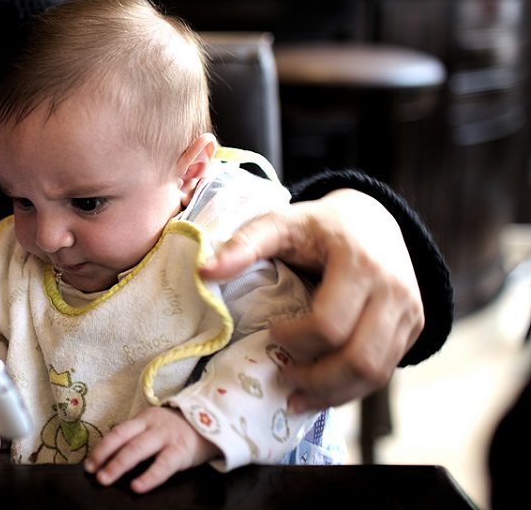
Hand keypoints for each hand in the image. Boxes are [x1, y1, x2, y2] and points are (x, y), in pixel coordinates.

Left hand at [84, 407, 217, 493]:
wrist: (214, 423)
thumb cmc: (178, 430)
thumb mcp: (155, 426)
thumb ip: (137, 437)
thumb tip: (111, 458)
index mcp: (143, 419)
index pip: (117, 432)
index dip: (101, 448)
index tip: (88, 464)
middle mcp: (152, 425)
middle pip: (123, 439)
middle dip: (105, 456)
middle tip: (92, 473)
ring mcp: (166, 436)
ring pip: (138, 449)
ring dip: (118, 465)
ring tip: (105, 479)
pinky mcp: (181, 451)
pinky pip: (162, 465)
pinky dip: (148, 477)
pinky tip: (137, 487)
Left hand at [200, 189, 424, 410]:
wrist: (373, 219)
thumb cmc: (318, 225)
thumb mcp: (280, 222)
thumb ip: (244, 244)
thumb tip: (203, 272)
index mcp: (359, 263)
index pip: (329, 323)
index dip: (295, 339)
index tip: (271, 332)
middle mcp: (394, 290)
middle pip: (360, 359)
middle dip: (317, 380)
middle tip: (282, 380)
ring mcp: (410, 311)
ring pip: (376, 373)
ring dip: (334, 393)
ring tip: (297, 397)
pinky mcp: (413, 327)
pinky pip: (384, 371)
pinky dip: (351, 388)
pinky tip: (321, 390)